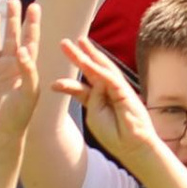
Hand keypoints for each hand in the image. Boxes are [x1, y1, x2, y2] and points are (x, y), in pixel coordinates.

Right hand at [0, 0, 41, 140]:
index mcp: (25, 67)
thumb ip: (28, 70)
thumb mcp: (30, 91)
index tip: (35, 7)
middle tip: (14, 1)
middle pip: (11, 37)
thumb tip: (22, 49)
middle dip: (12, 20)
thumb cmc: (20, 114)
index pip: (29, 40)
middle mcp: (9, 66)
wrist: (1, 133)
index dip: (32, 24)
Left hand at [54, 33, 159, 167]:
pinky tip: (90, 62)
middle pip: (91, 70)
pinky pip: (111, 78)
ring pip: (102, 68)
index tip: (54, 85)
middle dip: (79, 56)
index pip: (82, 88)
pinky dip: (100, 70)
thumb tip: (94, 81)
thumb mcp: (94, 115)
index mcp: (98, 101)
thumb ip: (90, 98)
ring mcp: (118, 90)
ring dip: (90, 55)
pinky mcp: (126, 92)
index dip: (68, 84)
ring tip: (79, 41)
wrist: (132, 146)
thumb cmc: (113, 134)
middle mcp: (108, 91)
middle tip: (64, 43)